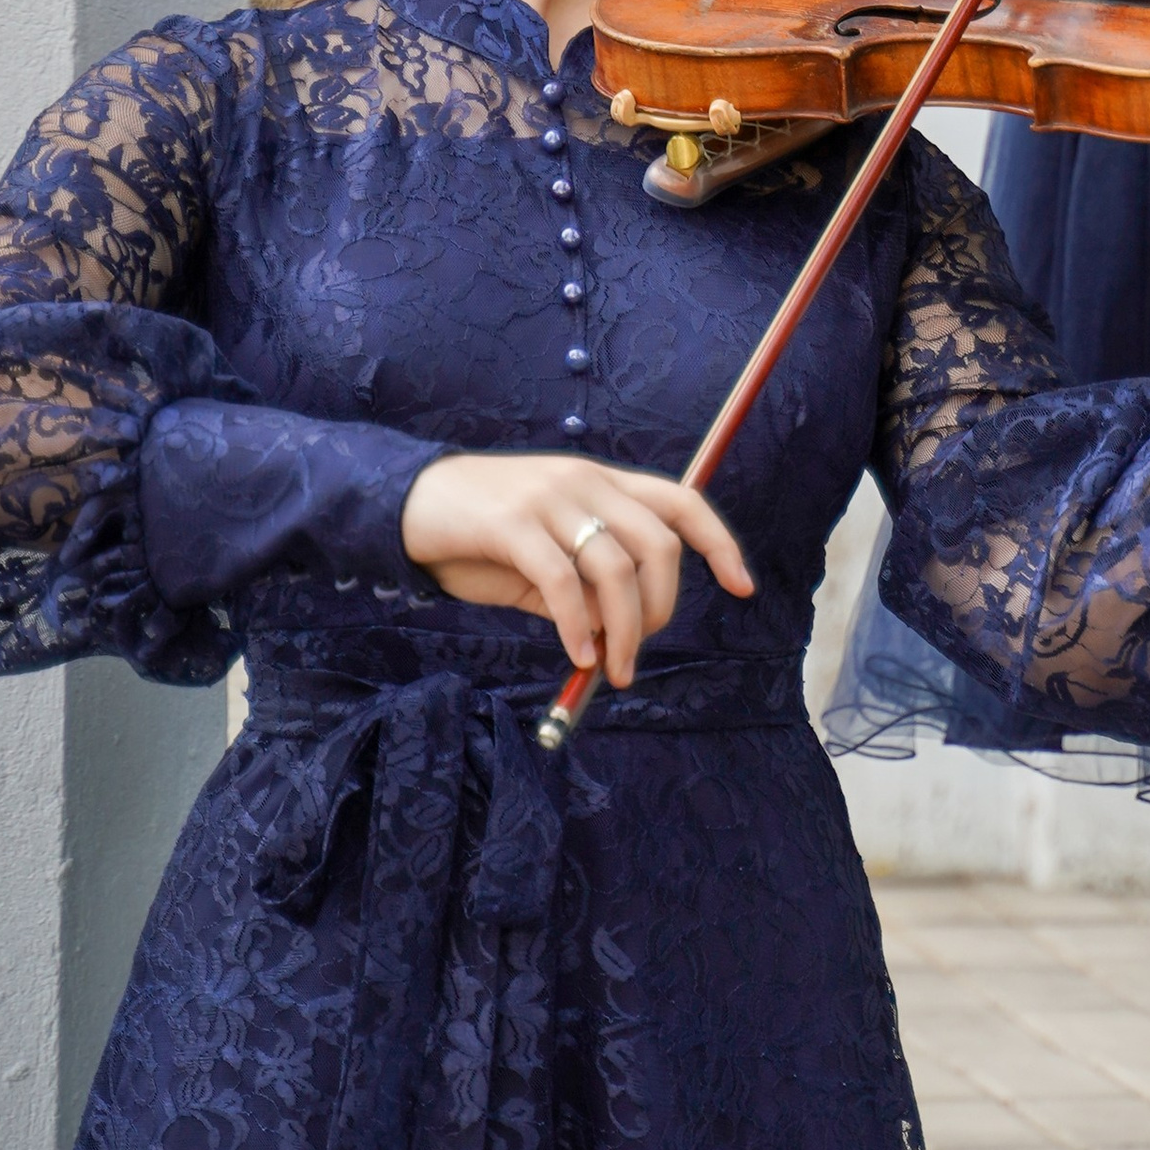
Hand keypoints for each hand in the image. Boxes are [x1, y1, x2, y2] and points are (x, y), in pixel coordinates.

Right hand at [399, 453, 753, 683]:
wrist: (407, 504)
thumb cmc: (482, 536)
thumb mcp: (545, 559)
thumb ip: (585, 585)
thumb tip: (618, 634)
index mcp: (602, 482)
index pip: (682, 502)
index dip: (719, 543)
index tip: (742, 586)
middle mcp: (584, 481)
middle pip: (659, 544)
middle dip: (661, 607)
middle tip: (639, 650)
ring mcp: (549, 498)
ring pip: (616, 568)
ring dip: (623, 630)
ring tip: (613, 667)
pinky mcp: (511, 523)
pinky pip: (562, 582)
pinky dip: (578, 626)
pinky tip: (578, 654)